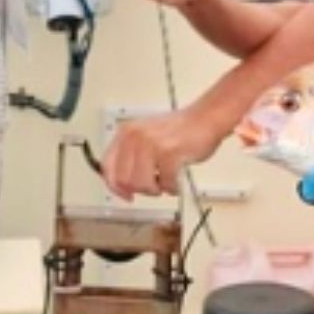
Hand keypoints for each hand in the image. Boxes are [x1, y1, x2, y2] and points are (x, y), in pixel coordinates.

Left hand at [101, 106, 230, 200]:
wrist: (205, 119)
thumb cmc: (179, 130)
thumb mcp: (146, 137)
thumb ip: (130, 157)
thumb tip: (120, 184)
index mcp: (126, 133)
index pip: (108, 166)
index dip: (114, 186)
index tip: (125, 195)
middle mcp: (135, 136)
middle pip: (124, 180)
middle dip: (140, 189)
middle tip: (153, 187)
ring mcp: (151, 144)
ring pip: (142, 185)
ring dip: (156, 190)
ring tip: (166, 182)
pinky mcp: (169, 153)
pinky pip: (165, 183)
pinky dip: (172, 188)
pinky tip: (176, 181)